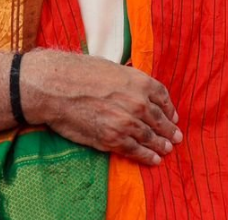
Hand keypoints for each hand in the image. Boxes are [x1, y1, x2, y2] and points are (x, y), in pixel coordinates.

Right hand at [24, 49, 180, 165]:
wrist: (53, 86)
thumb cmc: (74, 72)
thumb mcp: (108, 67)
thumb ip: (126, 80)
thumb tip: (131, 89)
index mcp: (139, 82)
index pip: (163, 98)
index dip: (169, 109)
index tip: (171, 116)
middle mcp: (138, 103)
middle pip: (160, 120)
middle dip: (169, 130)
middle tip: (175, 137)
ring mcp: (127, 122)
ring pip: (151, 137)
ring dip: (161, 144)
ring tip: (166, 149)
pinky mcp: (113, 138)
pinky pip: (136, 150)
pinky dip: (147, 156)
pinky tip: (153, 159)